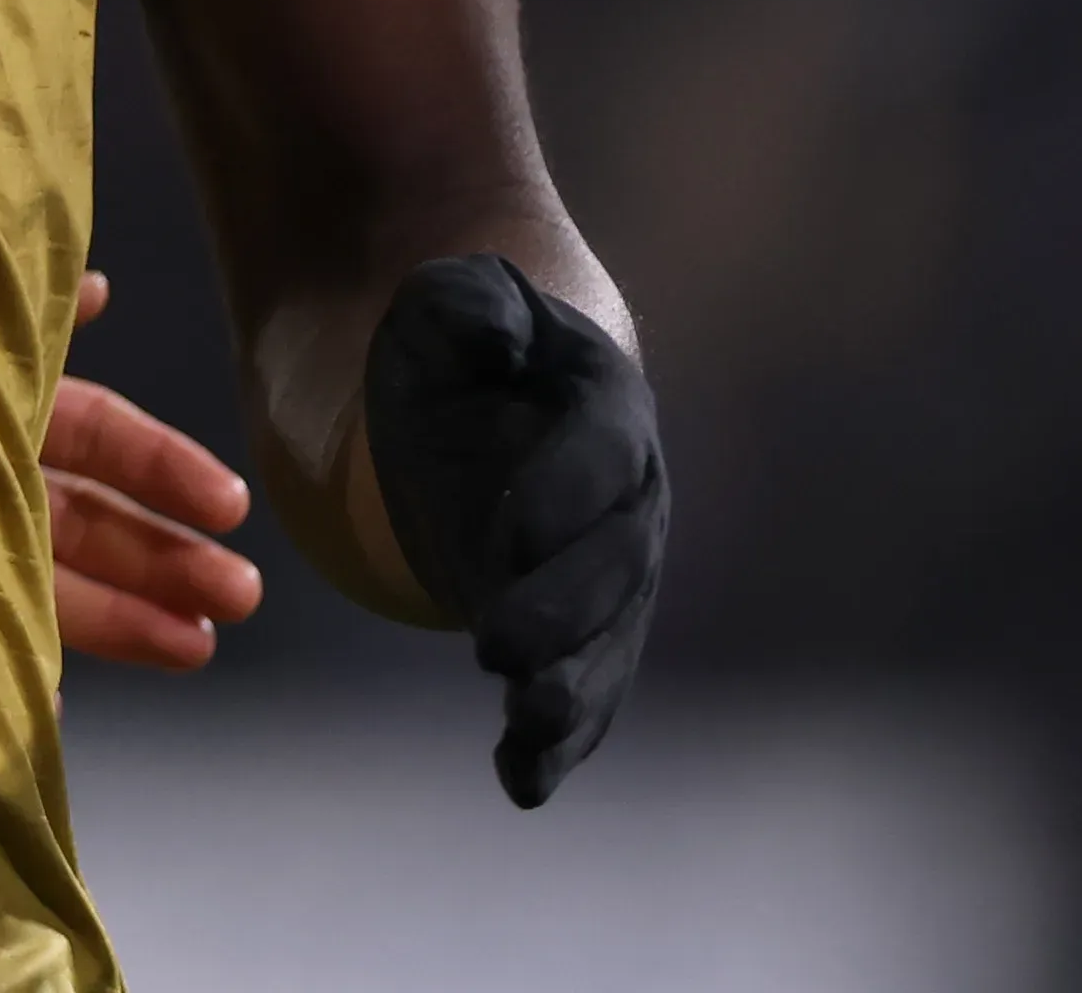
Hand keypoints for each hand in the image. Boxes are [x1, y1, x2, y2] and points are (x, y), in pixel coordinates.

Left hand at [46, 268, 262, 669]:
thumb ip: (22, 322)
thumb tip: (99, 289)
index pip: (101, 436)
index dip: (167, 468)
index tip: (231, 504)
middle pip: (93, 520)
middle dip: (170, 557)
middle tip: (242, 594)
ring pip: (57, 581)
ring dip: (129, 616)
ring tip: (197, 647)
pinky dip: (21, 670)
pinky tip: (52, 710)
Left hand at [364, 252, 668, 805]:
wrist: (477, 388)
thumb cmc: (464, 335)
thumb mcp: (454, 297)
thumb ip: (472, 304)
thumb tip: (492, 329)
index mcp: (608, 409)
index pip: (601, 454)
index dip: (563, 493)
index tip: (511, 532)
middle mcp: (626, 501)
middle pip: (610, 565)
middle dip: (562, 610)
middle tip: (501, 648)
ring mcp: (604, 575)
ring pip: (603, 643)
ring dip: (572, 691)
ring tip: (530, 727)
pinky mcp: (566, 628)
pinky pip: (577, 690)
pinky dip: (554, 742)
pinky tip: (524, 783)